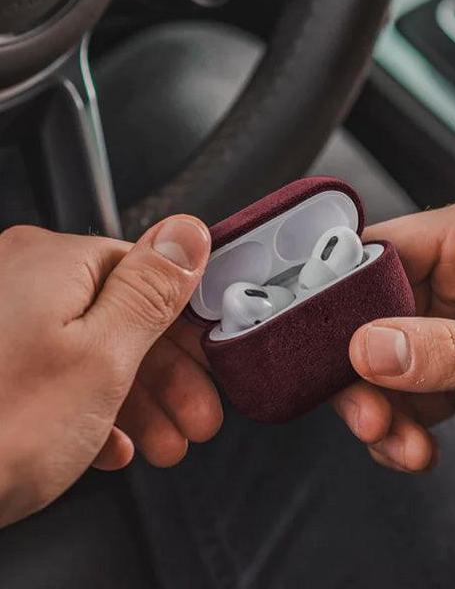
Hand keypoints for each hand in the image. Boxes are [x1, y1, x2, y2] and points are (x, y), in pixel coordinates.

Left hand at [0, 217, 221, 527]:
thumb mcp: (105, 356)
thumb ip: (153, 289)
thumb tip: (187, 234)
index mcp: (52, 263)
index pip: (149, 275)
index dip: (187, 326)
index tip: (210, 360)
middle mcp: (21, 279)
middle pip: (123, 318)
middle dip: (168, 377)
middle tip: (195, 416)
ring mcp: (4, 321)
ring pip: (93, 352)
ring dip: (137, 401)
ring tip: (163, 443)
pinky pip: (57, 374)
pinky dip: (90, 408)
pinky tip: (108, 444)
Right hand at [333, 190, 454, 475]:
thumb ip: (451, 350)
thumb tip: (372, 347)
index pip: (382, 251)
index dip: (341, 295)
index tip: (319, 342)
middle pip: (373, 313)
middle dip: (361, 368)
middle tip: (366, 410)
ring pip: (386, 359)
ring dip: (382, 404)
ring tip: (398, 439)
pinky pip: (411, 391)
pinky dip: (404, 422)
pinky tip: (417, 445)